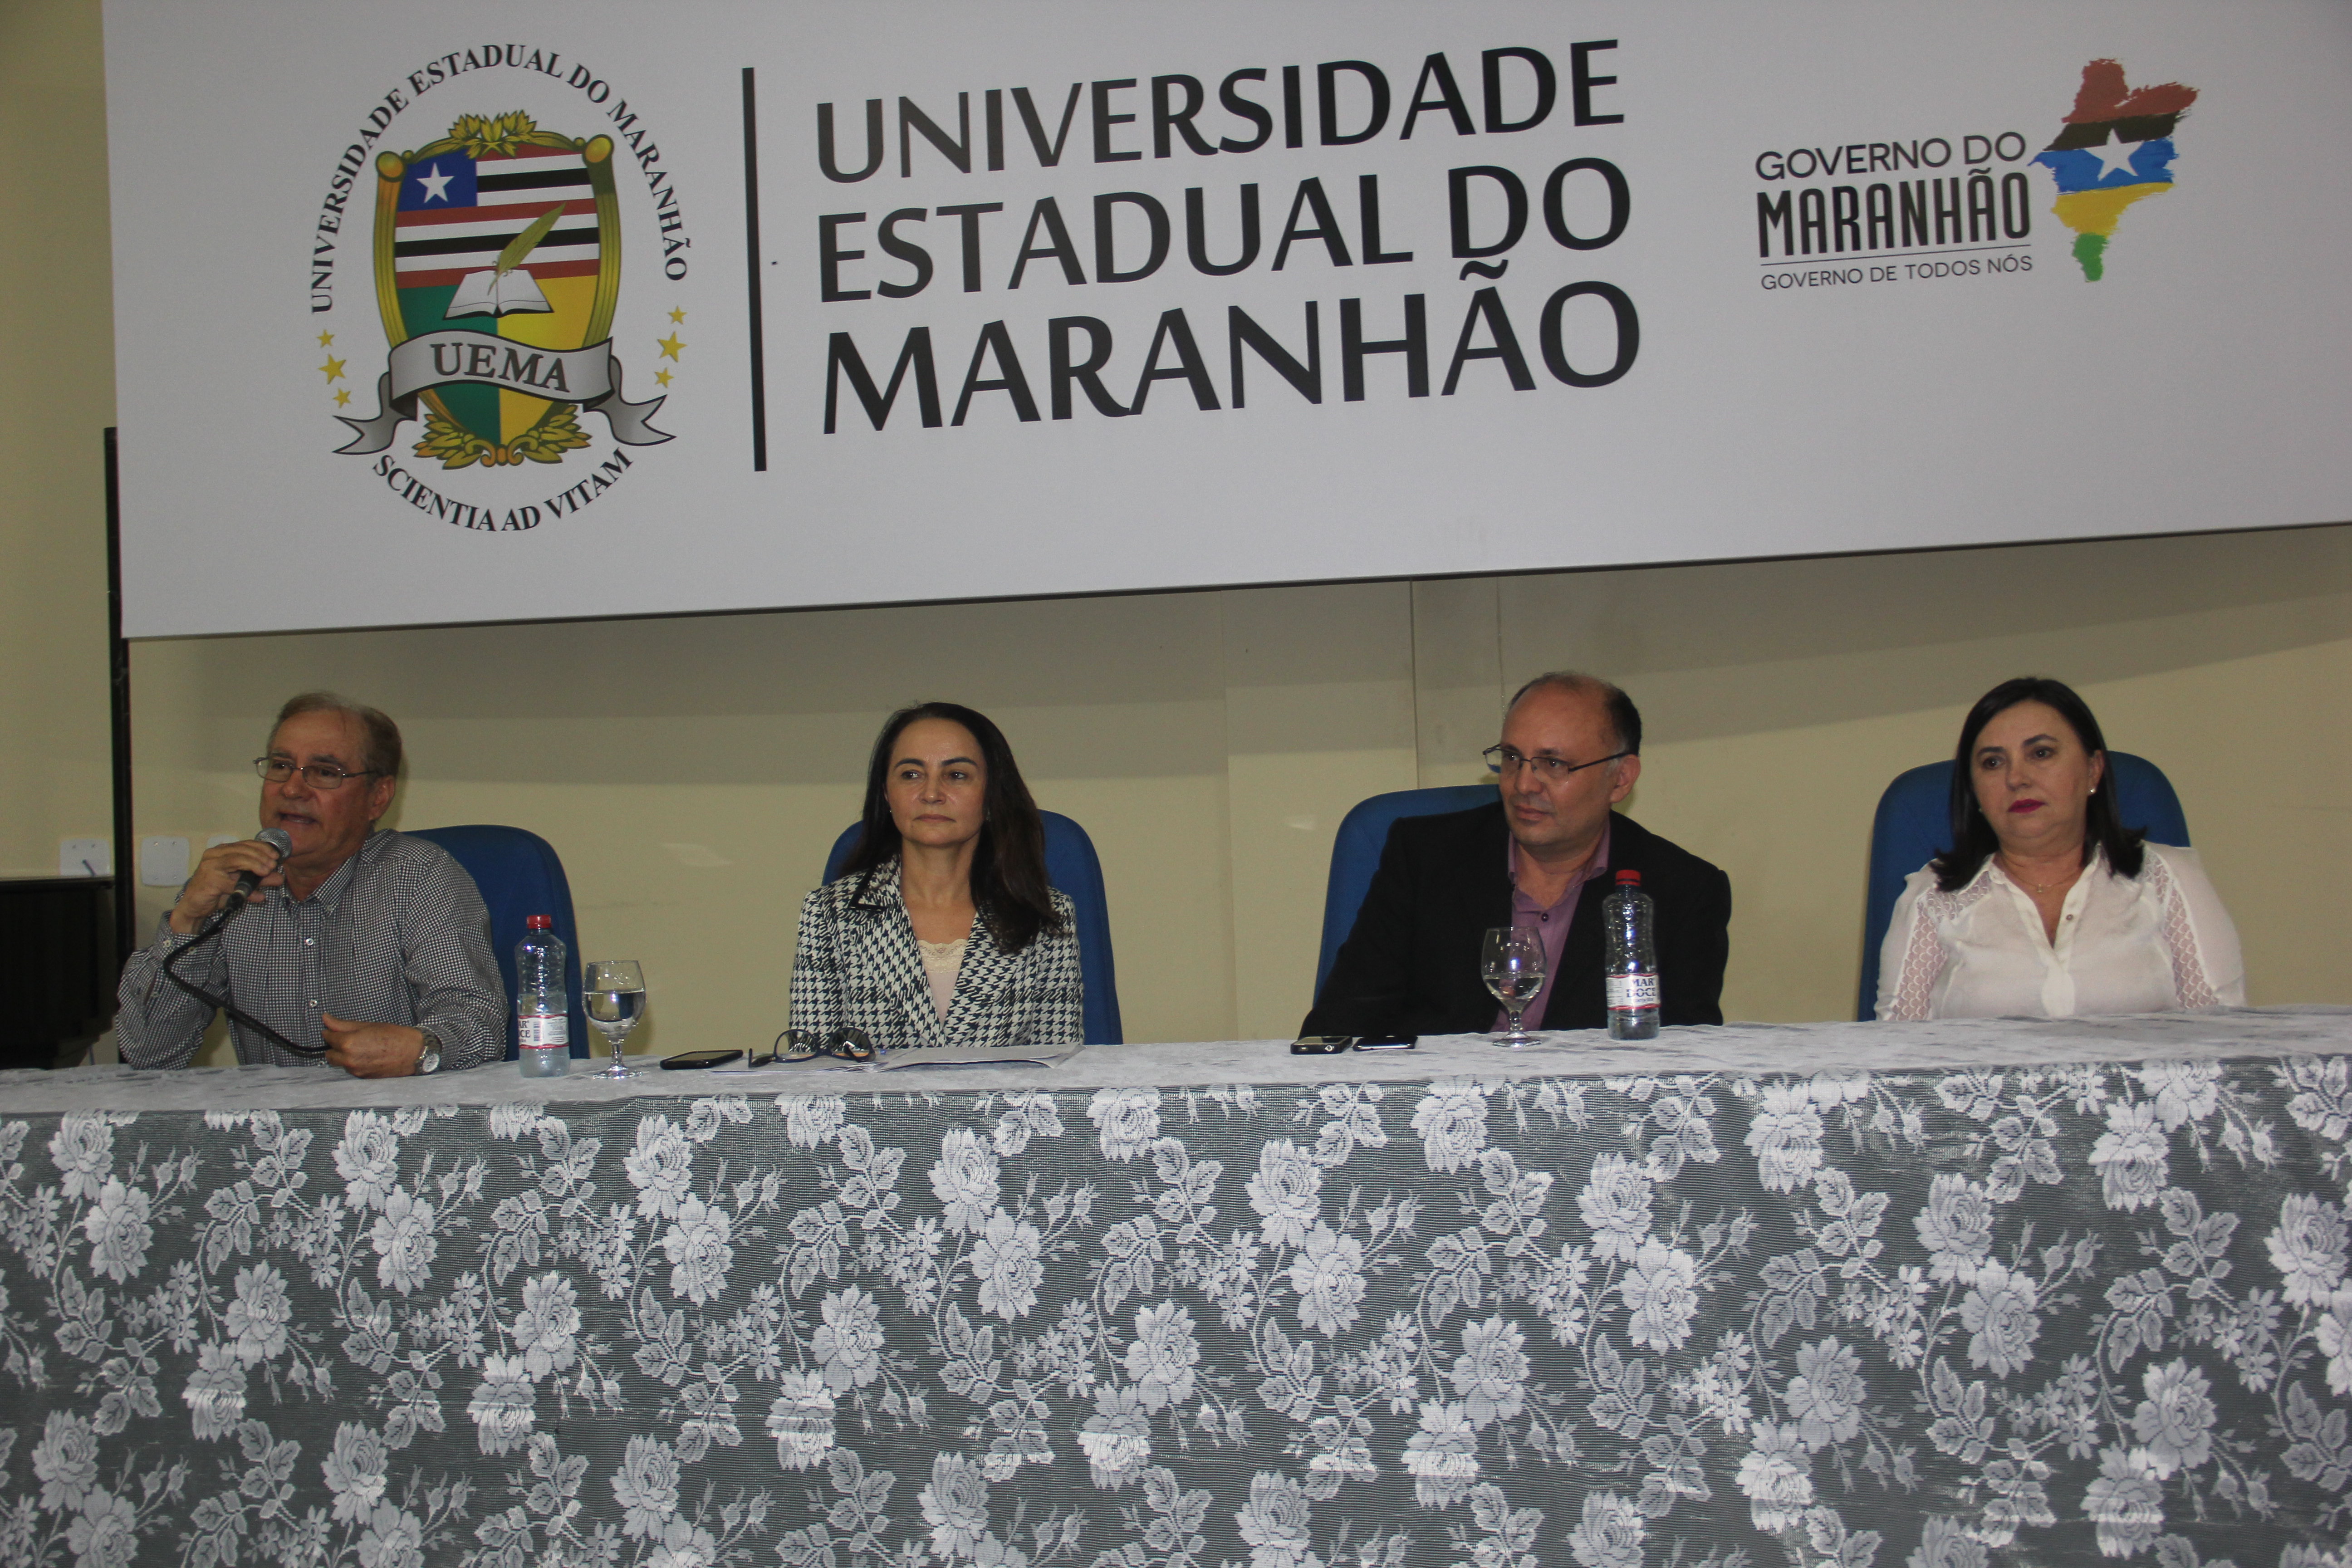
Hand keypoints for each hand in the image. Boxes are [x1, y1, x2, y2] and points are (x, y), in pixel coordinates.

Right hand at [167, 837, 285, 933]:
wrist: (195, 906)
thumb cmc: (216, 891)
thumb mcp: (241, 883)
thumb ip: (259, 879)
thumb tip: (280, 877)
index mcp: (221, 851)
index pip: (245, 844)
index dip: (262, 848)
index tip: (276, 856)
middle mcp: (214, 855)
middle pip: (241, 850)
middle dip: (260, 856)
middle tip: (273, 865)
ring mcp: (209, 867)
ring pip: (236, 860)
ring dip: (254, 865)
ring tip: (267, 872)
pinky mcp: (209, 881)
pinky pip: (232, 884)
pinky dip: (247, 891)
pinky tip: (258, 896)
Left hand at [322, 1014, 428, 1077]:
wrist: (413, 1052)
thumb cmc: (394, 1036)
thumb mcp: (368, 1025)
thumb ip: (343, 1024)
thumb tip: (326, 1019)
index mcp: (348, 1043)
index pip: (328, 1037)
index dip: (330, 1031)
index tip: (334, 1029)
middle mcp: (349, 1059)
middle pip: (329, 1054)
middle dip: (334, 1046)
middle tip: (347, 1038)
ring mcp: (355, 1070)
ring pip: (339, 1063)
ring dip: (344, 1056)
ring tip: (361, 1048)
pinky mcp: (362, 1077)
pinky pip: (350, 1069)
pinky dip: (354, 1063)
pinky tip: (367, 1056)